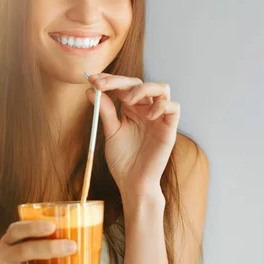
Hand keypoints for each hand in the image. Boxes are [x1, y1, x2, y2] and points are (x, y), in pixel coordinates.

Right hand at [0, 221, 78, 263]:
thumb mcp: (19, 255)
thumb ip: (38, 247)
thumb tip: (78, 243)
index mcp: (7, 242)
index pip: (17, 230)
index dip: (33, 227)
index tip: (53, 226)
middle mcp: (1, 257)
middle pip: (24, 250)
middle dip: (50, 248)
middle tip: (72, 247)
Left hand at [86, 73, 180, 197]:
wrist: (132, 183)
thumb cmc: (122, 160)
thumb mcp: (111, 132)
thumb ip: (105, 111)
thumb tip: (90, 90)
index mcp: (131, 109)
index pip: (124, 86)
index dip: (110, 80)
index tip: (93, 80)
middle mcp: (147, 109)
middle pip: (140, 82)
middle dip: (120, 81)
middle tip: (102, 85)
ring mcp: (159, 118)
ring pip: (162, 88)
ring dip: (144, 88)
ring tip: (127, 99)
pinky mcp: (169, 129)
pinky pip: (174, 108)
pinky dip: (161, 106)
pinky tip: (147, 116)